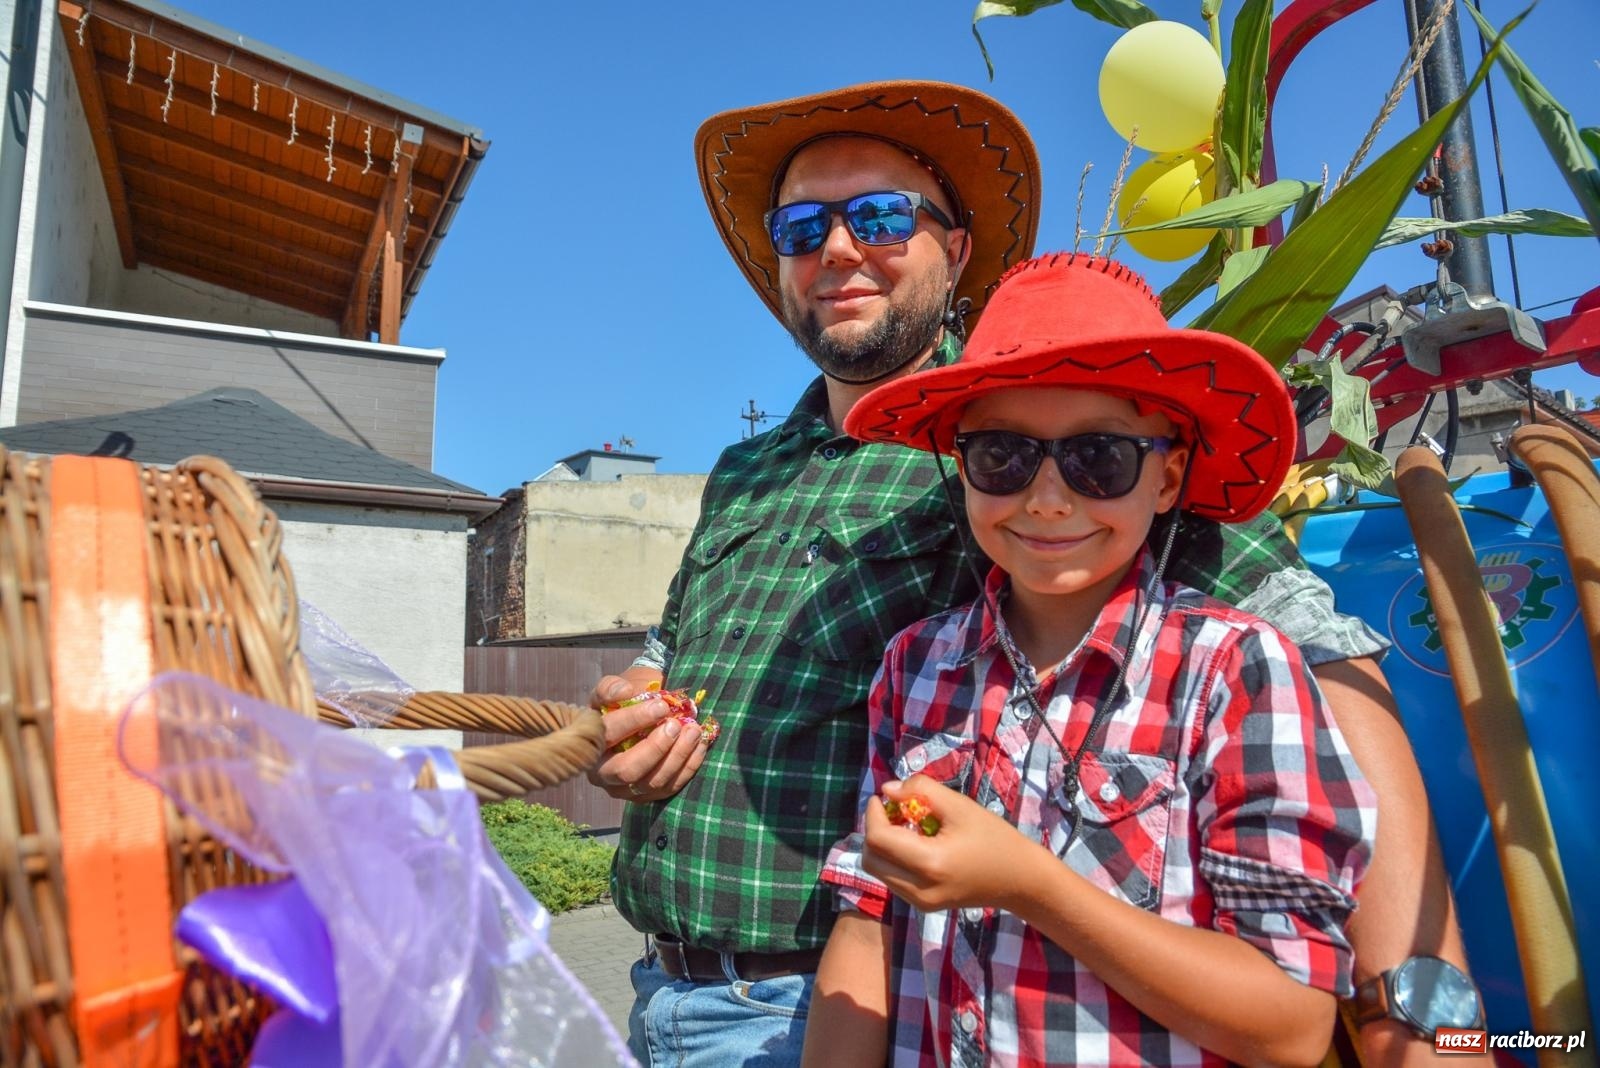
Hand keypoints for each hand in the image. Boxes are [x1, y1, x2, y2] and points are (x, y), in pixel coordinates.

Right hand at [585, 670, 710, 802]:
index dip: (634, 720)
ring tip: (694, 731)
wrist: (637, 715)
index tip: (661, 706)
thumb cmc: (622, 702)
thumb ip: (610, 687)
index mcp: (590, 743)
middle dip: (656, 747)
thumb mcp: (611, 689)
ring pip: (652, 782)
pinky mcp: (647, 796)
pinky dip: (689, 766)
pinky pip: (670, 788)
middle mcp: (602, 773)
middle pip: (628, 770)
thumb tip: (624, 692)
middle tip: (676, 725)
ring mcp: (625, 789)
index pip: (608, 735)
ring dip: (677, 756)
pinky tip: (699, 745)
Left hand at [862, 776, 1035, 912]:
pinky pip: (892, 880)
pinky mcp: (923, 906)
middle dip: (874, 830)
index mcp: (930, 864)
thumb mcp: (959, 806)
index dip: (873, 814)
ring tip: (905, 826)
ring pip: (878, 871)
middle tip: (893, 811)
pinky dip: (893, 859)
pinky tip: (914, 843)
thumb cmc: (994, 838)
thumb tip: (887, 790)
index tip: (882, 797)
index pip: (878, 839)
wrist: (1020, 880)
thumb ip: (921, 790)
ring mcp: (920, 902)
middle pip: (870, 858)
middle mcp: (919, 890)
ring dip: (881, 845)